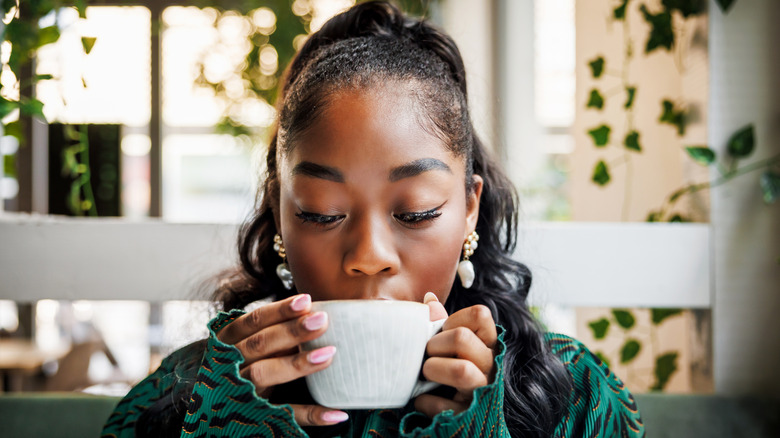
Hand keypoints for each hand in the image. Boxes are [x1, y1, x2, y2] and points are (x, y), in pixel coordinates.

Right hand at [217, 294, 348, 425]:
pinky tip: (337, 412)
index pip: (253, 321)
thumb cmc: (243, 363)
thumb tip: (315, 313)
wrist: (214, 405)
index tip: (307, 301)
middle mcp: (230, 363)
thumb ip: (273, 331)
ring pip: (263, 374)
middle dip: (291, 332)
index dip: (279, 311)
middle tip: (322, 321)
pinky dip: (310, 415)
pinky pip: (283, 415)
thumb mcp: (247, 344)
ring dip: (297, 364)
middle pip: (259, 344)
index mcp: (229, 341)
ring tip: (329, 355)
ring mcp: (239, 390)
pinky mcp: (254, 417)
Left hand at [415, 292, 497, 417]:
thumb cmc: (452, 370)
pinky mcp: (470, 415)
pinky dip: (425, 401)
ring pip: (460, 370)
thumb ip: (441, 324)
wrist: (462, 416)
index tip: (442, 332)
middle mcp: (492, 364)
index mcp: (488, 343)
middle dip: (434, 345)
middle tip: (428, 354)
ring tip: (426, 373)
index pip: (480, 314)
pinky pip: (444, 404)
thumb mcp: (450, 346)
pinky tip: (424, 399)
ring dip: (433, 369)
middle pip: (462, 338)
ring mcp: (484, 390)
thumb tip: (429, 299)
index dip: (453, 319)